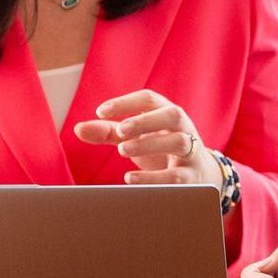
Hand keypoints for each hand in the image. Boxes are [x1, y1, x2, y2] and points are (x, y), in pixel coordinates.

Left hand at [73, 90, 223, 190]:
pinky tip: (129, 179)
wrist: (199, 176)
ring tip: (123, 150)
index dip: (126, 102)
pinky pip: (177, 176)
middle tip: (120, 130)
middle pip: (172, 115)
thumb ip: (110, 133)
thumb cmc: (162, 151)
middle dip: (146, 120)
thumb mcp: (137, 138)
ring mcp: (191, 152)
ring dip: (150, 144)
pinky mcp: (193, 177)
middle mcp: (184, 128)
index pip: (150, 99)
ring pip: (179, 142)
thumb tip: (78, 129)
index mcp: (167, 114)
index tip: (100, 110)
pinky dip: (153, 179)